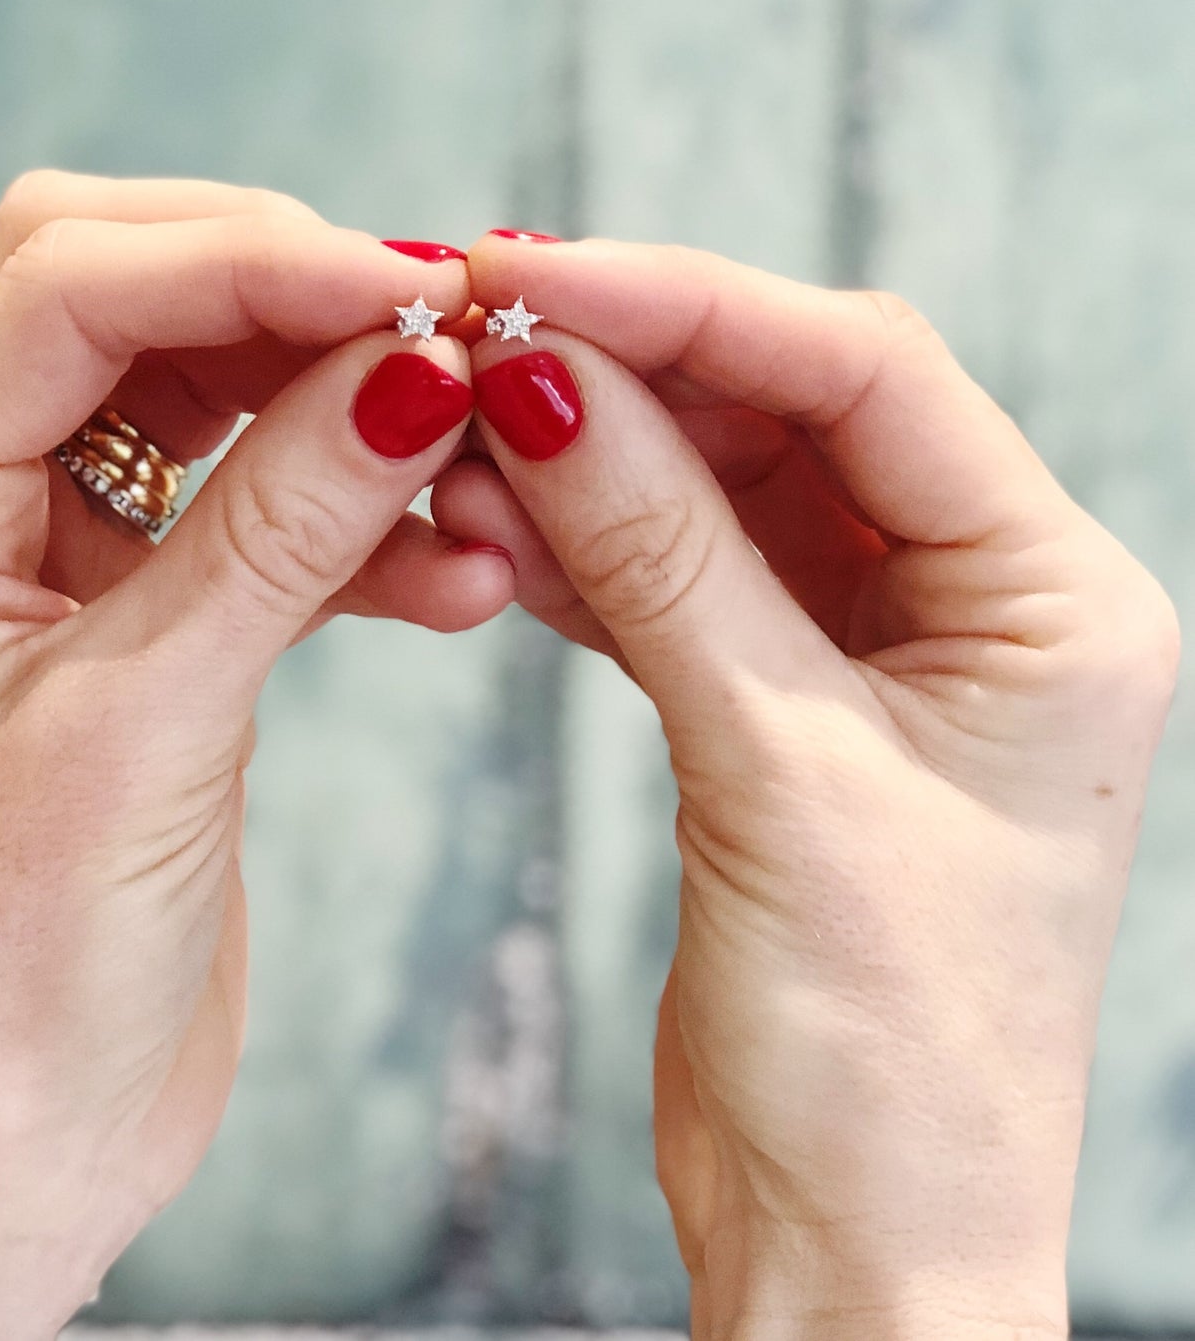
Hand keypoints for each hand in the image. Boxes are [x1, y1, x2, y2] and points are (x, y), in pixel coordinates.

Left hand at [0, 174, 507, 1338]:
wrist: (9, 1141)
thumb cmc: (11, 976)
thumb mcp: (146, 731)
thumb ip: (284, 532)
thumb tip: (416, 372)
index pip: (67, 293)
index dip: (246, 261)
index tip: (409, 286)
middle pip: (124, 296)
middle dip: (283, 290)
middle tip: (438, 322)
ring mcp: (60, 562)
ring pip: (207, 398)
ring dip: (343, 410)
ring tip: (474, 454)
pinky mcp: (149, 627)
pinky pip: (264, 518)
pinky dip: (361, 524)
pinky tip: (458, 570)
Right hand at [433, 237, 1178, 1337]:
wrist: (853, 1233)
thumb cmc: (888, 1052)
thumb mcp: (777, 768)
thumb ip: (659, 553)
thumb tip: (545, 378)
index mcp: (1053, 599)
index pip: (870, 376)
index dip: (697, 306)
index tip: (540, 278)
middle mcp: (975, 603)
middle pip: (788, 414)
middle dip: (628, 367)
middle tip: (476, 333)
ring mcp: (872, 651)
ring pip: (714, 489)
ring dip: (586, 455)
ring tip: (458, 433)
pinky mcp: (780, 704)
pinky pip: (671, 576)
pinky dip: (578, 544)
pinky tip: (492, 521)